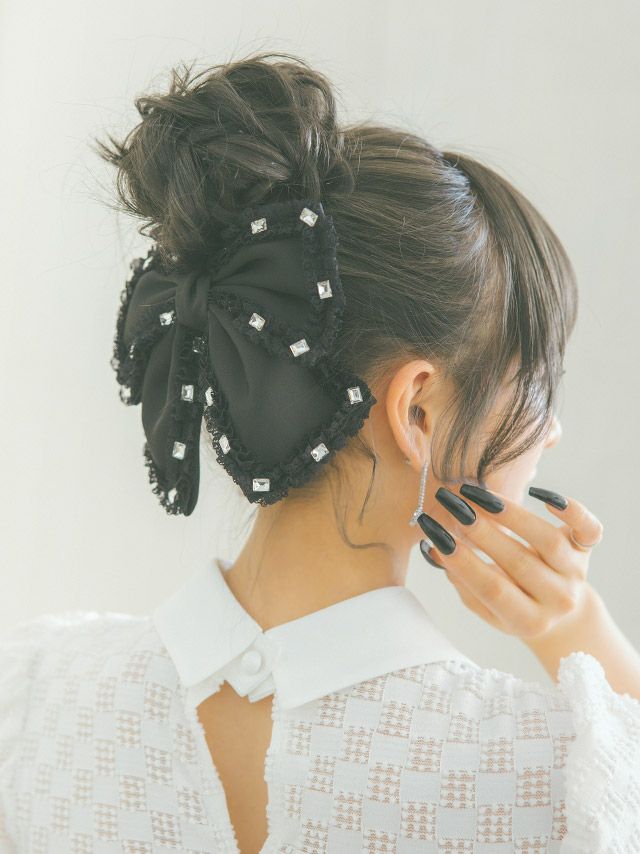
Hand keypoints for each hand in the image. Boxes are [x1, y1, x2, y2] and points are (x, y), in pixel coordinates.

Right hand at [420, 484, 603, 642]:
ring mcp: (576, 573)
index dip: (464, 563)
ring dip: (511, 515)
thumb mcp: (486, 607)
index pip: (493, 590)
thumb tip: (435, 549)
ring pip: (547, 540)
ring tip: (478, 496)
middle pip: (519, 563)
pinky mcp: (587, 549)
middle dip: (482, 532)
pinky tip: (541, 494)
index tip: (438, 537)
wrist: (564, 614)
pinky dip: (571, 510)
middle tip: (453, 507)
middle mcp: (557, 599)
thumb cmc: (514, 605)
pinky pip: (589, 529)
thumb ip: (462, 583)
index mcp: (529, 621)